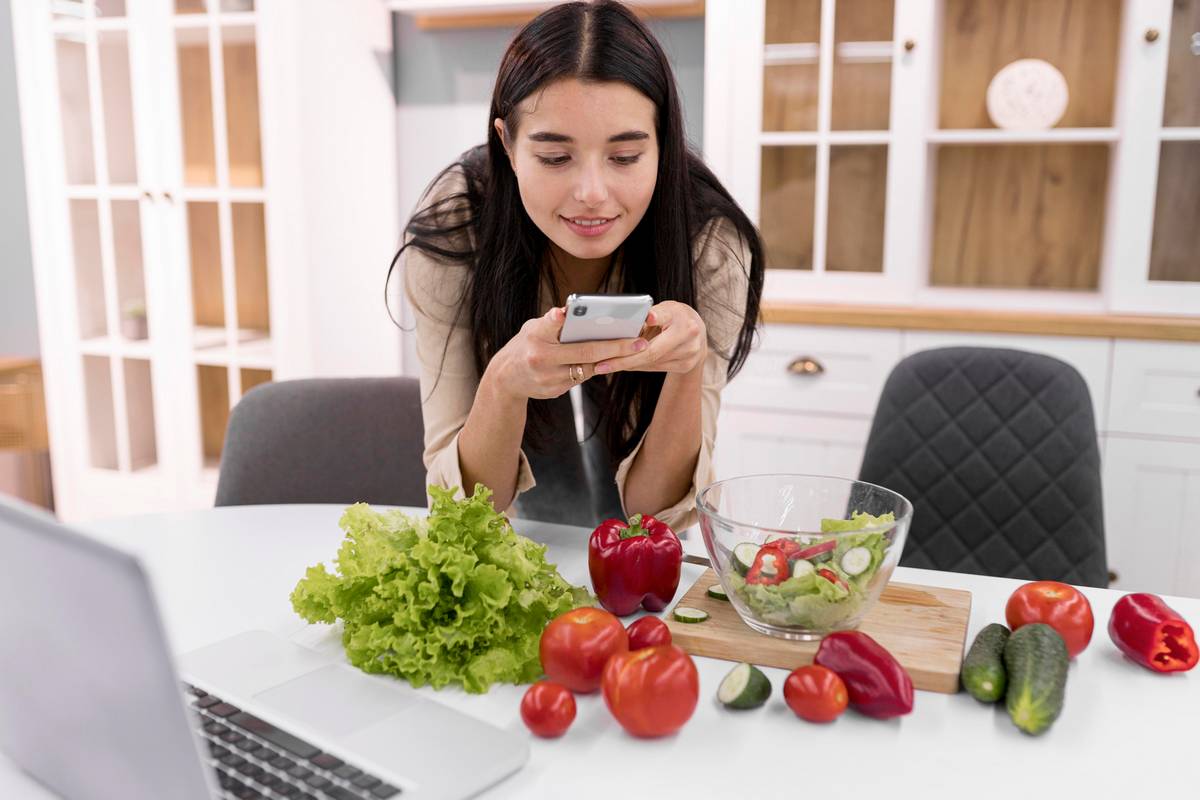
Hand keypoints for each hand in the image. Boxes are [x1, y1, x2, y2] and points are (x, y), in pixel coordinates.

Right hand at [489, 307, 649, 399]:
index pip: (546, 325)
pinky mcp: (554, 392)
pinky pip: (582, 378)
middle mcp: (540, 358)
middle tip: (640, 342)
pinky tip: (612, 359)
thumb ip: (553, 323)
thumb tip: (578, 312)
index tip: (563, 313)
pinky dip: (596, 367)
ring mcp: (548, 378)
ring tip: (635, 348)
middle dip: (615, 347)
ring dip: (611, 358)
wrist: (505, 379)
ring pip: (588, 368)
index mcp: (534, 337)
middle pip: (584, 353)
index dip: (555, 320)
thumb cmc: (525, 345)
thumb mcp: (532, 329)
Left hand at [592, 301, 706, 375]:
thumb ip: (649, 315)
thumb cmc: (674, 317)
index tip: (647, 318)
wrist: (698, 335)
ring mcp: (689, 353)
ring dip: (626, 364)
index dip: (655, 318)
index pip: (664, 317)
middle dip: (623, 359)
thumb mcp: (665, 309)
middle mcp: (689, 336)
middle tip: (601, 366)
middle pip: (652, 351)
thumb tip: (623, 322)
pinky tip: (622, 365)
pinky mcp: (686, 366)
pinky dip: (637, 366)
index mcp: (682, 317)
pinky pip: (655, 368)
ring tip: (604, 366)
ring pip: (651, 362)